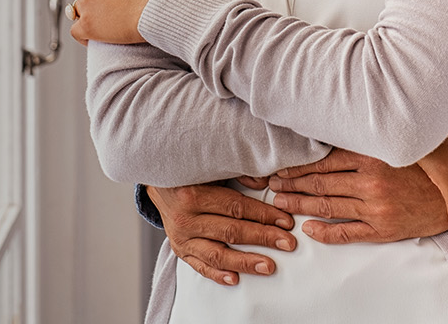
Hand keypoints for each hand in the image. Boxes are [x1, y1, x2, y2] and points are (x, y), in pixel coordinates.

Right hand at [147, 183, 295, 285]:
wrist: (160, 185)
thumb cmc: (191, 175)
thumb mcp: (212, 168)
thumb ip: (239, 174)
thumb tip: (268, 183)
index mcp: (194, 193)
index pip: (236, 208)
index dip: (263, 214)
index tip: (286, 221)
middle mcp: (186, 218)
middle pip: (230, 231)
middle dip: (263, 237)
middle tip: (287, 243)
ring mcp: (181, 238)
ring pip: (217, 254)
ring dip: (245, 261)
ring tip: (268, 266)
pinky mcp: (180, 250)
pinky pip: (200, 266)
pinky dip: (218, 274)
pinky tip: (236, 279)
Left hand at [267, 149, 447, 243]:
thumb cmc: (426, 166)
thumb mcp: (396, 147)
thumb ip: (367, 144)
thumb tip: (333, 137)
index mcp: (373, 158)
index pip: (324, 162)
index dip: (298, 167)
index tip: (280, 169)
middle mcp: (371, 183)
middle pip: (321, 183)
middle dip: (292, 185)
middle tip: (271, 185)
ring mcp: (376, 208)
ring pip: (328, 206)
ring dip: (300, 205)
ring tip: (280, 203)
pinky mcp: (383, 230)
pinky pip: (347, 233)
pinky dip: (325, 232)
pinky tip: (309, 229)